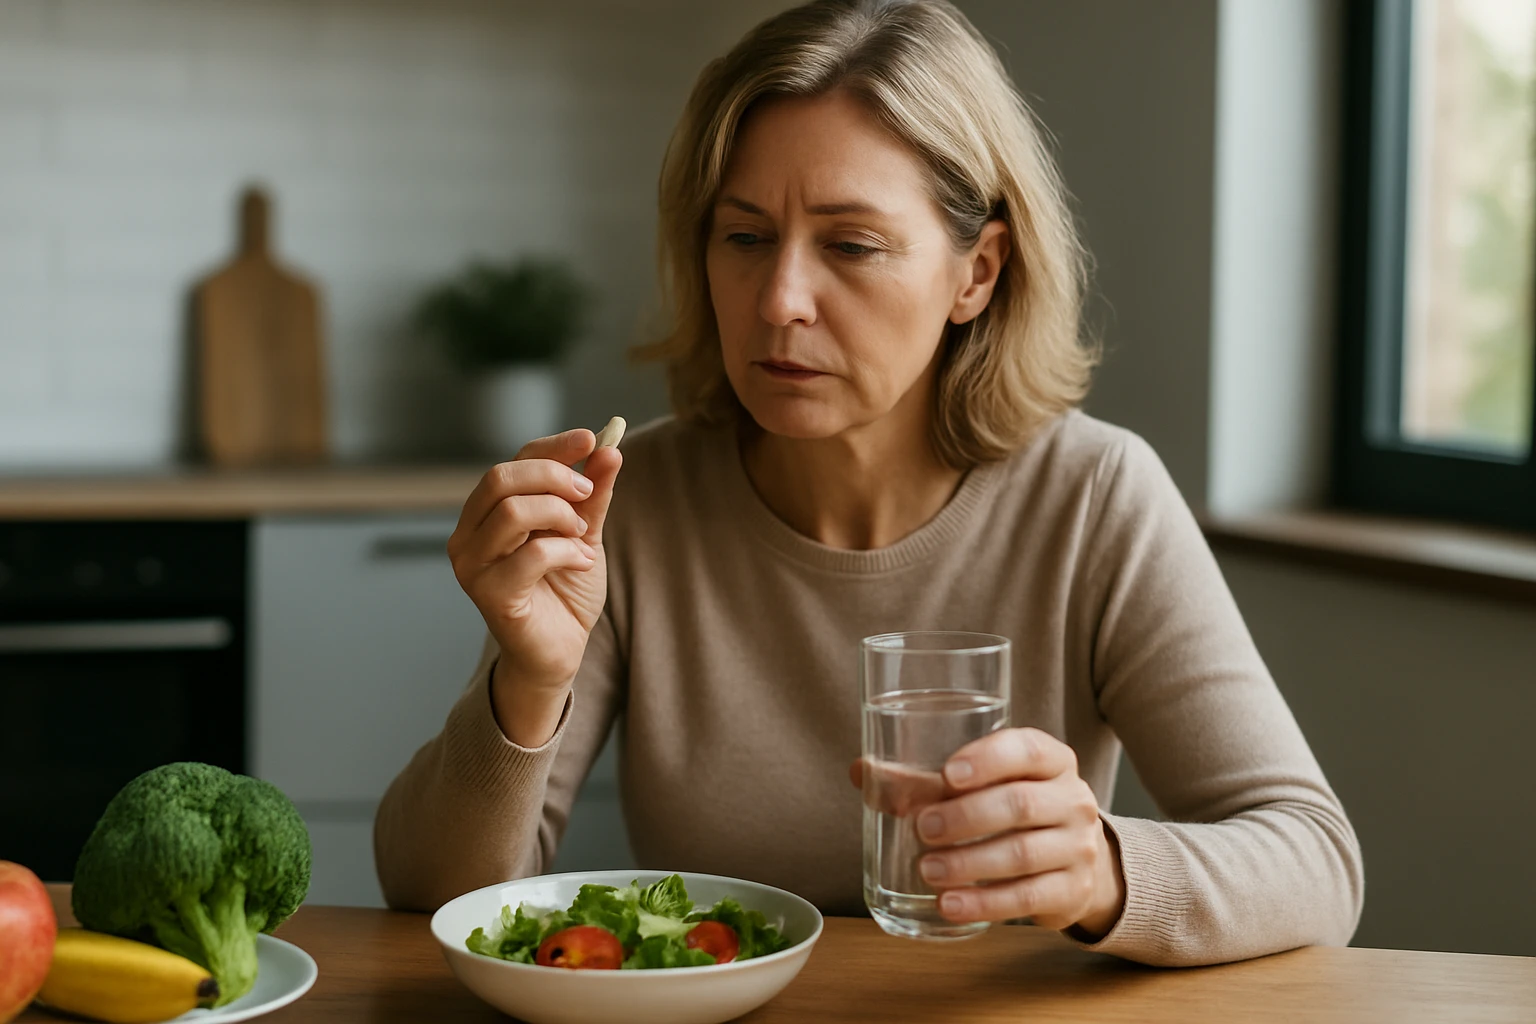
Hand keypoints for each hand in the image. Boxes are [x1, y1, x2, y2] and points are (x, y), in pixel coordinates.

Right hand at [447, 429, 621, 744]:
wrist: (561, 651)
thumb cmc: (565, 589)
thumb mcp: (584, 533)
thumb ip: (591, 496)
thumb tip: (609, 450)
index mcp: (487, 512)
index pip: (513, 462)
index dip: (553, 448)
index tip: (592, 439)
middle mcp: (468, 535)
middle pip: (501, 478)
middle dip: (554, 478)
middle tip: (587, 494)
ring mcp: (472, 566)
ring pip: (511, 512)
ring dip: (560, 517)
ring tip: (582, 537)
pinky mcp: (489, 595)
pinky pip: (531, 555)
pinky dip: (567, 552)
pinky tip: (583, 562)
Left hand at [849, 727, 1124, 938]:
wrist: (1073, 860)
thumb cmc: (1015, 811)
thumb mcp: (987, 787)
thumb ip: (926, 780)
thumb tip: (861, 771)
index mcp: (1052, 761)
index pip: (1027, 749)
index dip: (988, 759)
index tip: (947, 774)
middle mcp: (1072, 800)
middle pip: (1020, 804)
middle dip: (967, 817)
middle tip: (923, 828)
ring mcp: (1079, 847)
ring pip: (1022, 854)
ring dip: (969, 864)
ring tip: (927, 870)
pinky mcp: (1073, 891)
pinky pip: (1027, 898)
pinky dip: (984, 903)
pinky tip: (949, 904)